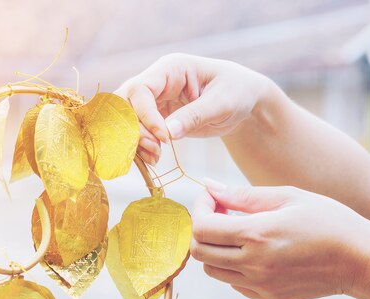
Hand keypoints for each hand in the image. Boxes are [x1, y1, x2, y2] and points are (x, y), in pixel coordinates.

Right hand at [114, 53, 272, 164]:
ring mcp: (153, 100)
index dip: (146, 115)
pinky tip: (154, 159)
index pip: (141, 89)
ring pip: (126, 120)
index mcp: (171, 68)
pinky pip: (137, 132)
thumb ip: (195, 115)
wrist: (244, 102)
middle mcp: (156, 81)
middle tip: (155, 150)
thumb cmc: (237, 92)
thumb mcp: (222, 103)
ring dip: (135, 141)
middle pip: (125, 103)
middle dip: (133, 129)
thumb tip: (167, 133)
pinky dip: (140, 147)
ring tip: (156, 158)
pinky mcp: (155, 117)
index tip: (165, 138)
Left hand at [191, 180, 369, 298]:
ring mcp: (261, 285)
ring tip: (238, 232)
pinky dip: (232, 266)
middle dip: (202, 229)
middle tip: (221, 214)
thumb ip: (242, 195)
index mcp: (257, 235)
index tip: (212, 198)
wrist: (361, 260)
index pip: (202, 228)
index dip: (199, 209)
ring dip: (215, 249)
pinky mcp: (268, 297)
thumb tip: (209, 186)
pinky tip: (254, 251)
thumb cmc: (328, 219)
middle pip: (199, 252)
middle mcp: (254, 264)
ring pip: (212, 271)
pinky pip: (233, 283)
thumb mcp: (287, 197)